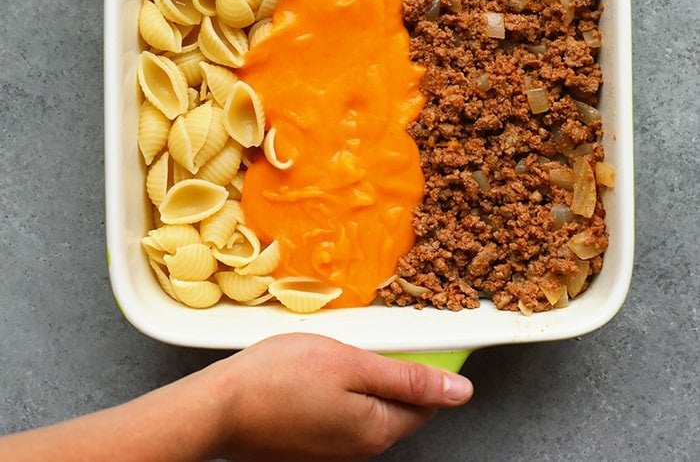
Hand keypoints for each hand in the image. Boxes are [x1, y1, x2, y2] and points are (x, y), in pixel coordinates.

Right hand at [200, 333, 472, 460]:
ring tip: (337, 350)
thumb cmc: (281, 378)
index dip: (425, 366)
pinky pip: (340, 414)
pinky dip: (339, 390)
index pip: (427, 402)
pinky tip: (317, 370)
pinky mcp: (310, 444)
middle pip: (397, 406)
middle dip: (392, 371)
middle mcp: (361, 449)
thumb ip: (408, 378)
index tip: (409, 337)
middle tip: (366, 338)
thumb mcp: (352, 364)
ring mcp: (333, 450)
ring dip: (363, 379)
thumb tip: (461, 391)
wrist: (220, 407)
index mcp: (379, 429)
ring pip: (367, 408)